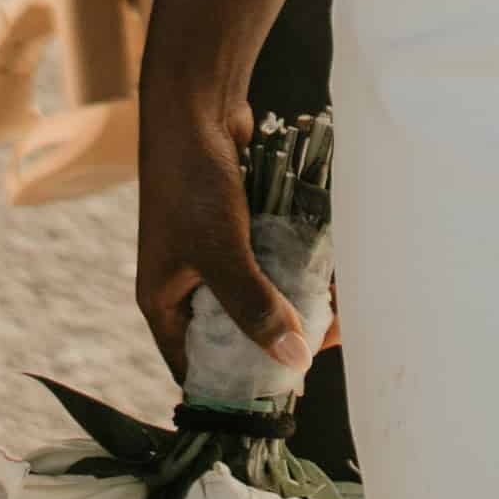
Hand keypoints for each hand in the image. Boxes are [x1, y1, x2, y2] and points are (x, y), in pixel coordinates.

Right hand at [131, 92, 308, 384]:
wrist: (196, 104)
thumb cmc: (192, 181)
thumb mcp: (221, 251)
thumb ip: (254, 306)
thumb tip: (293, 359)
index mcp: (164, 302)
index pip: (196, 363)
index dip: (234, 383)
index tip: (280, 393)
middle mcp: (187, 284)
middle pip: (234, 331)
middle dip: (277, 339)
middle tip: (321, 346)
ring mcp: (215, 255)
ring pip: (259, 295)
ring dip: (293, 304)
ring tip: (334, 314)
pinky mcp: (240, 229)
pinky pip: (270, 263)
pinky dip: (295, 270)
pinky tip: (329, 278)